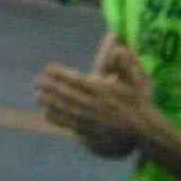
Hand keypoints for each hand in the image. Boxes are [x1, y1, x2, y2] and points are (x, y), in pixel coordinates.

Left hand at [34, 57, 155, 155]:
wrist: (144, 130)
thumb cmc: (137, 103)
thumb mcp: (134, 81)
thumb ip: (124, 65)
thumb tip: (120, 48)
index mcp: (101, 90)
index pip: (76, 80)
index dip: (60, 74)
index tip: (48, 68)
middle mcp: (93, 104)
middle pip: (67, 94)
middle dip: (50, 87)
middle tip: (36, 82)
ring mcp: (90, 119)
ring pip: (65, 109)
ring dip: (50, 102)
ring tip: (37, 96)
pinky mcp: (90, 132)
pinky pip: (70, 124)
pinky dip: (57, 119)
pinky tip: (47, 114)